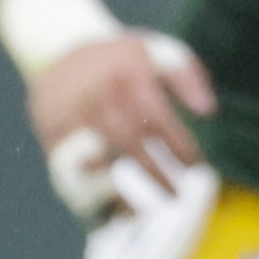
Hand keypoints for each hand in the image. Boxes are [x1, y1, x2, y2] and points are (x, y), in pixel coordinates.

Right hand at [28, 30, 218, 220]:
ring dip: (120, 189)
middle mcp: (98, 95)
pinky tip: (109, 205)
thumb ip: (187, 76)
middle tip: (177, 198)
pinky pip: (69, 165)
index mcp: (127, 75)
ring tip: (143, 212)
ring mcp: (70, 113)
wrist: (56, 46)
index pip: (158, 118)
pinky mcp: (50, 129)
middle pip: (128, 141)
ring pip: (96, 157)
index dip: (179, 146)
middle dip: (155, 173)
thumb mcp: (156, 51)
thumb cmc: (120, 57)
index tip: (196, 167)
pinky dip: (89, 187)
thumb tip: (208, 111)